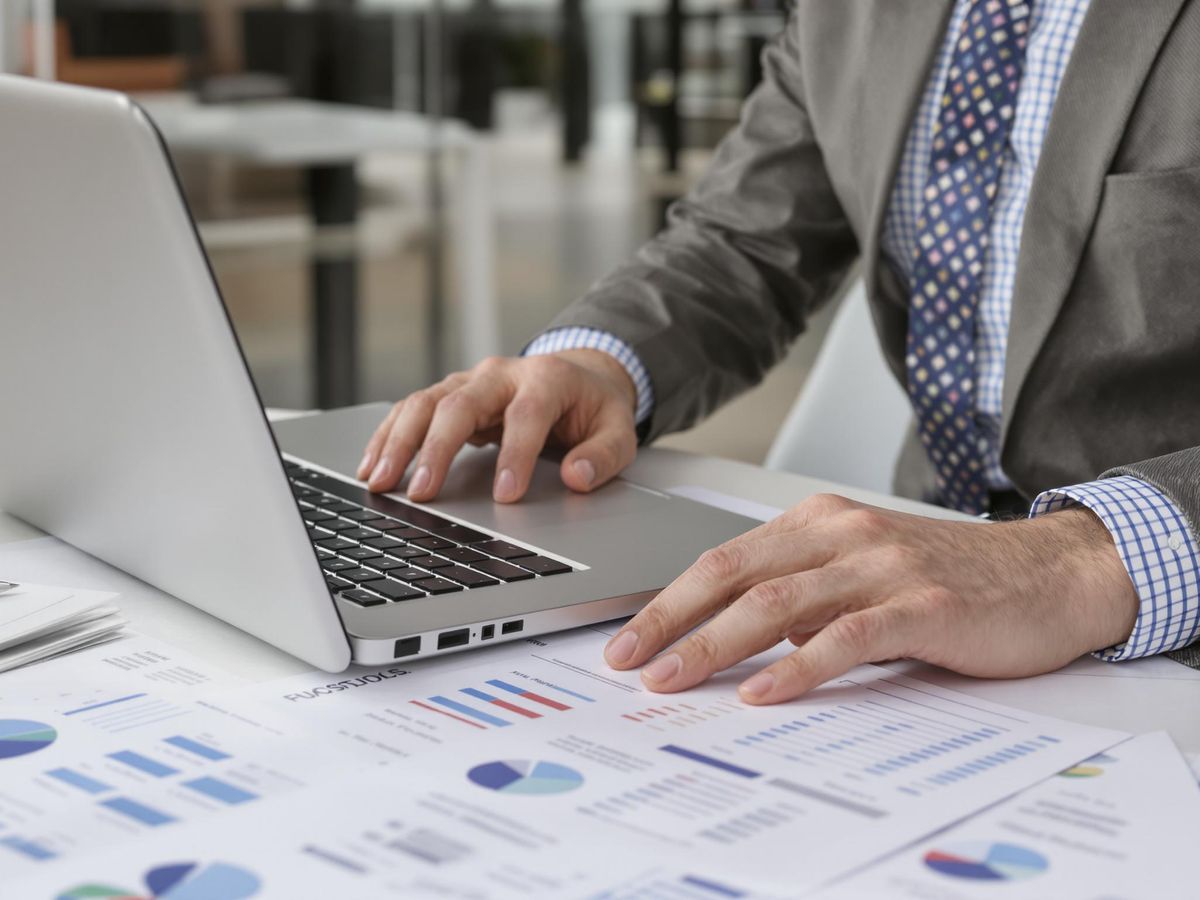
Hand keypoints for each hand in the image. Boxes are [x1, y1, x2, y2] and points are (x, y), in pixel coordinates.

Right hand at [357, 351, 638, 502]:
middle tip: (421, 493)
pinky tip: (372, 467)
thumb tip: (577, 477)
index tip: (506, 495)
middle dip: (437, 450)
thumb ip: (604, 455)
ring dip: (399, 443)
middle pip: (460, 403)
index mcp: (547, 379)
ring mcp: (471, 381)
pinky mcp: (451, 394)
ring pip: (425, 403)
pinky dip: (388, 437)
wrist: (579, 375)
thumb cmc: (594, 407)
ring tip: (379, 483)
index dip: (515, 454)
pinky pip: (412, 410)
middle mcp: (502, 374)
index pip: (526, 414)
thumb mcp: (618, 429)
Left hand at [603, 494, 1138, 703]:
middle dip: (672, 620)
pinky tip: (762, 692)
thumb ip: (804, 593)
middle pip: (734, 574)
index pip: (725, 559)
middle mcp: (842, 534)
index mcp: (819, 522)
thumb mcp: (863, 570)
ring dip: (716, 644)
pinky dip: (797, 667)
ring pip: (777, 603)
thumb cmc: (951, 576)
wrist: (1049, 573)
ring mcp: (882, 566)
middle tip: (628, 661)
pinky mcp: (921, 605)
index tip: (629, 639)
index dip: (670, 600)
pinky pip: (845, 637)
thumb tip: (743, 636)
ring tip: (673, 680)